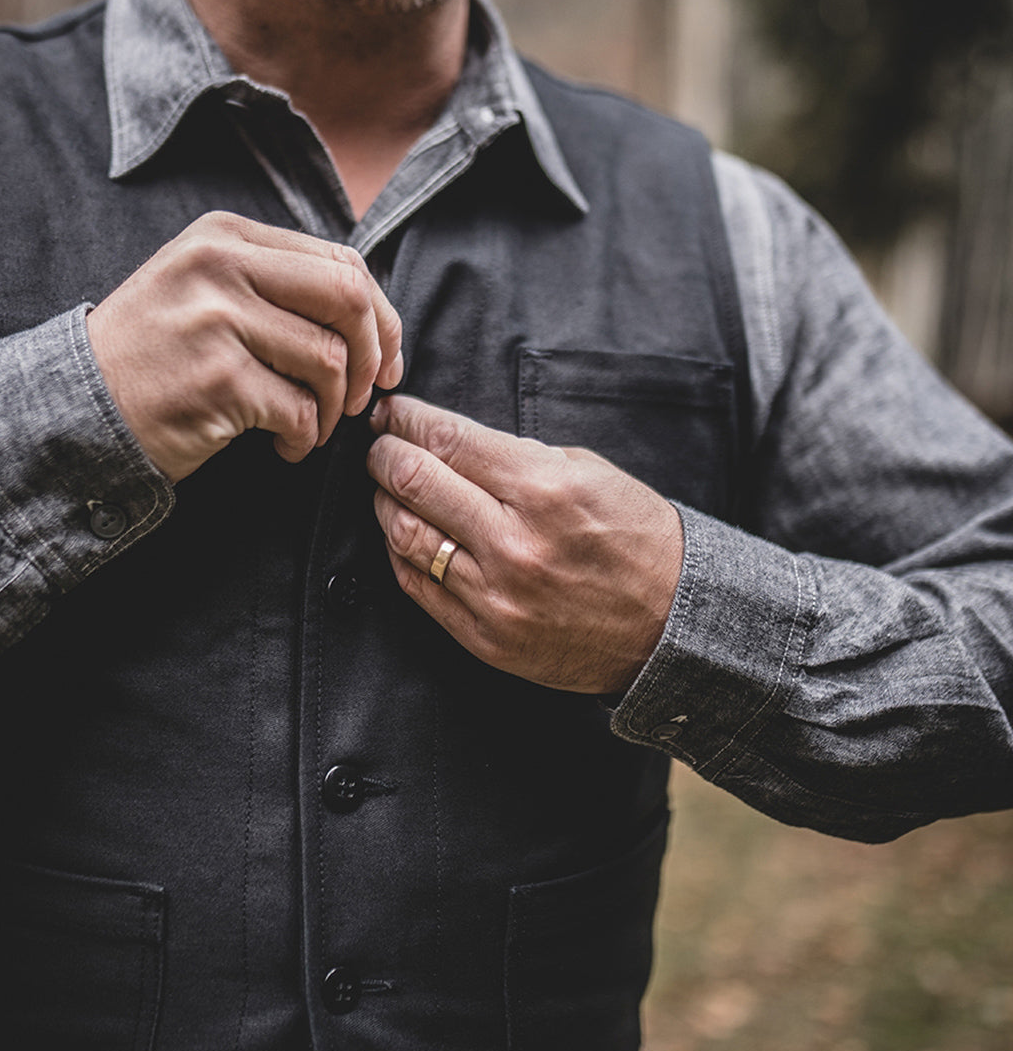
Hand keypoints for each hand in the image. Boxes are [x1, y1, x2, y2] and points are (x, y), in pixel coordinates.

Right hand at [87, 211, 402, 480]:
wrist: (78, 407)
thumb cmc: (155, 358)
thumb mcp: (205, 292)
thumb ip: (276, 285)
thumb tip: (371, 316)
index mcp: (226, 237)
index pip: (340, 262)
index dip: (381, 318)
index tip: (386, 362)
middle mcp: (221, 266)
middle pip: (348, 299)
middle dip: (372, 358)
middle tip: (360, 399)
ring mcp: (216, 319)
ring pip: (330, 361)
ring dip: (333, 410)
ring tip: (309, 428)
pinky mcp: (217, 379)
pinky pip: (300, 411)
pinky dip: (304, 439)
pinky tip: (283, 446)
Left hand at [367, 395, 682, 694]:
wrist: (673, 625)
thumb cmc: (635, 538)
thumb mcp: (588, 473)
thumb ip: (516, 457)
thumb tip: (448, 442)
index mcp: (544, 489)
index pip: (446, 440)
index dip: (406, 420)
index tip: (391, 414)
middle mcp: (514, 543)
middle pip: (412, 482)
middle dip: (384, 453)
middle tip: (378, 444)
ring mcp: (496, 596)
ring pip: (403, 535)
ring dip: (384, 502)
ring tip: (388, 487)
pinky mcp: (485, 637)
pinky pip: (416, 586)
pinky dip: (399, 552)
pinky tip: (403, 532)